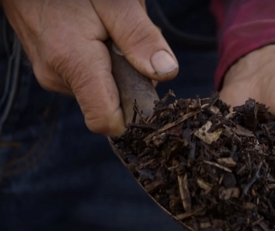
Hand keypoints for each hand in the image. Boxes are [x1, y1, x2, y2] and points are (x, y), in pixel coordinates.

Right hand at [1, 0, 177, 135]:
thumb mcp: (115, 2)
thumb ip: (139, 37)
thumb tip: (167, 73)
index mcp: (73, 63)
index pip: (106, 121)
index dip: (134, 113)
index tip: (149, 85)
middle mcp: (59, 78)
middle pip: (114, 102)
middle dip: (133, 73)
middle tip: (128, 35)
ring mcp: (54, 75)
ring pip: (105, 87)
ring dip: (121, 62)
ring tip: (112, 26)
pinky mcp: (55, 70)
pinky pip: (92, 76)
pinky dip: (106, 58)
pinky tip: (102, 30)